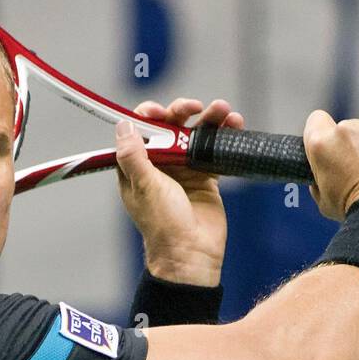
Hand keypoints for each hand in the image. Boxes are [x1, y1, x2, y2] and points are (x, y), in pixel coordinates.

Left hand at [114, 97, 243, 285]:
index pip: (139, 132)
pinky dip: (223, 136)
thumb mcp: (144, 187)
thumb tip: (123, 124)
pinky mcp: (205, 177)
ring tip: (225, 110)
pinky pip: (214, 150)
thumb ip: (133, 155)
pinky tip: (235, 125)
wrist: (192, 253)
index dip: (148, 116)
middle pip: (169, 127)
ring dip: (209, 119)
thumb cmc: (164, 224)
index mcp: (137, 168)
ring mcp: (183, 171)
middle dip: (181, 111)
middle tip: (195, 106)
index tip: (160, 111)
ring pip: (194, 135)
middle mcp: (159, 166)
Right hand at [303, 110, 358, 220]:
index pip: (315, 121)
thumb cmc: (356, 210)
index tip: (328, 146)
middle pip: (346, 130)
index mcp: (323, 144)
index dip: (320, 132)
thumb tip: (325, 175)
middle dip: (350, 146)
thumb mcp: (324, 201)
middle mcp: (349, 129)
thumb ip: (321, 179)